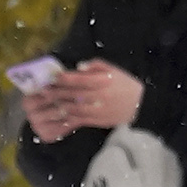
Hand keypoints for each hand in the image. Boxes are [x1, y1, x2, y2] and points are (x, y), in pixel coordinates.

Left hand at [19, 61, 143, 144]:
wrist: (142, 105)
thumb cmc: (125, 85)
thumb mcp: (114, 70)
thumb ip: (96, 65)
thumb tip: (79, 66)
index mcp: (103, 82)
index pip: (79, 79)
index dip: (64, 78)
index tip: (53, 76)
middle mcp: (99, 96)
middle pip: (73, 94)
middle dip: (57, 91)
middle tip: (44, 89)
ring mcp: (97, 110)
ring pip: (73, 108)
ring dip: (59, 104)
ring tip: (49, 100)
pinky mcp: (97, 121)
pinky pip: (79, 119)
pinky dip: (67, 116)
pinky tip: (59, 112)